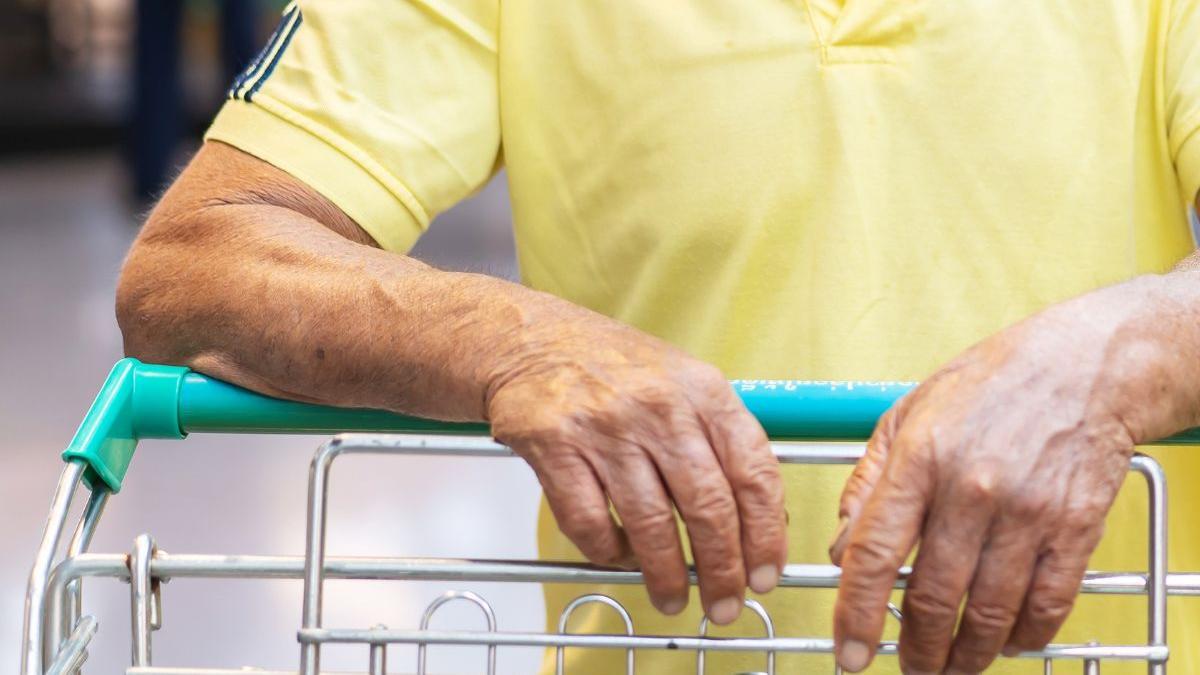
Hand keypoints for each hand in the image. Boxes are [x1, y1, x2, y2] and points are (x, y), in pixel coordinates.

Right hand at [486, 310, 786, 624]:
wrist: (531, 340)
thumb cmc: (615, 369)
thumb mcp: (683, 382)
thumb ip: (720, 440)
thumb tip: (757, 521)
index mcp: (704, 391)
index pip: (754, 473)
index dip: (766, 535)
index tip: (766, 574)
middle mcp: (660, 407)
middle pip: (708, 508)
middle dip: (722, 571)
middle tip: (725, 606)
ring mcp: (605, 427)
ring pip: (650, 523)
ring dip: (666, 575)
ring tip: (672, 599)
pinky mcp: (555, 445)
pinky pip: (589, 521)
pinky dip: (607, 551)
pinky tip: (617, 555)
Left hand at [828, 300, 1143, 673]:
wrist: (1084, 366)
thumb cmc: (987, 385)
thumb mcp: (905, 414)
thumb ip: (867, 483)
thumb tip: (839, 548)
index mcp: (919, 459)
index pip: (875, 553)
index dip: (857, 613)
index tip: (848, 653)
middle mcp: (971, 488)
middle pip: (934, 597)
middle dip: (917, 651)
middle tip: (910, 669)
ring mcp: (1027, 510)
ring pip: (990, 612)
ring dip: (967, 655)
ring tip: (952, 667)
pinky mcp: (1075, 526)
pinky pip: (1048, 604)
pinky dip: (1025, 636)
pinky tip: (1008, 641)